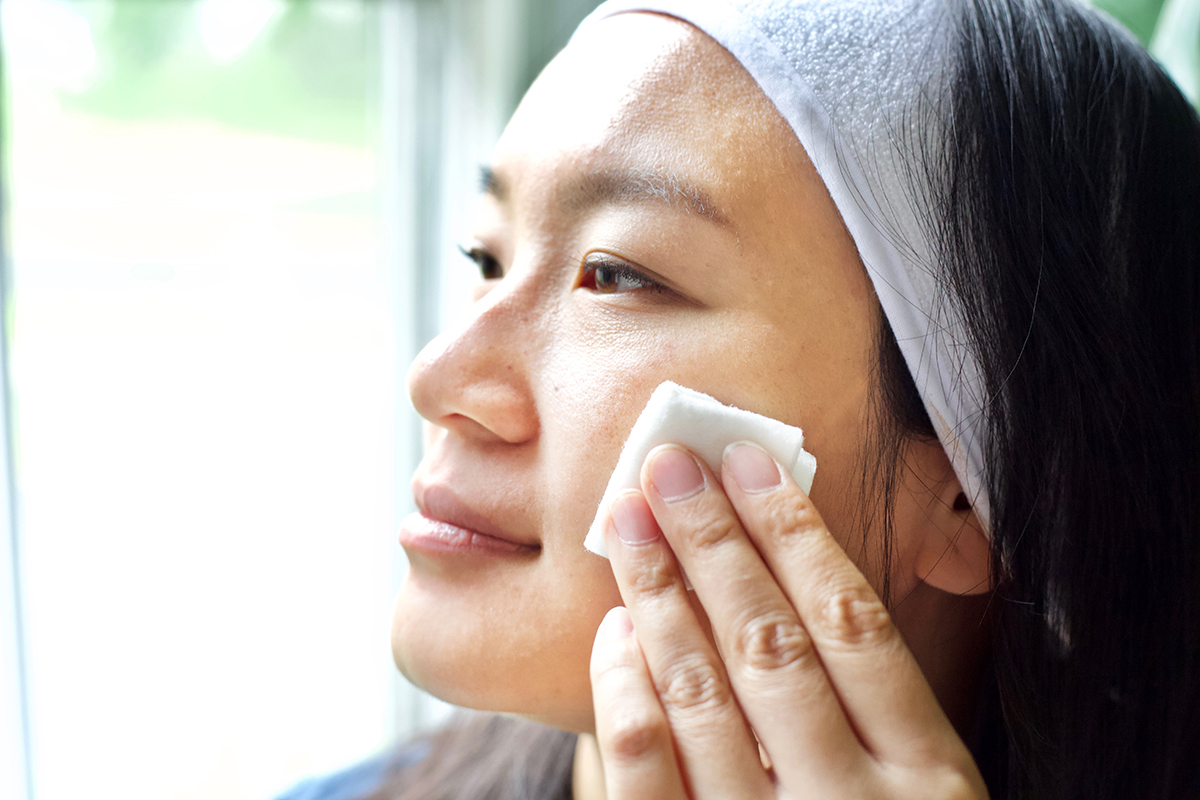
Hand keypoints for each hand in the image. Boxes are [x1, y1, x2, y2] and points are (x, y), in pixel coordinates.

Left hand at [589, 442, 987, 798]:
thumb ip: (888, 715)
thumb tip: (821, 582)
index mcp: (932, 782)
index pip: (854, 624)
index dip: (796, 534)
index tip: (751, 463)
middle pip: (771, 642)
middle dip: (714, 542)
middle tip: (669, 462)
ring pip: (703, 695)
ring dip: (660, 595)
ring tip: (630, 518)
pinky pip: (644, 777)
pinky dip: (625, 696)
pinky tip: (614, 633)